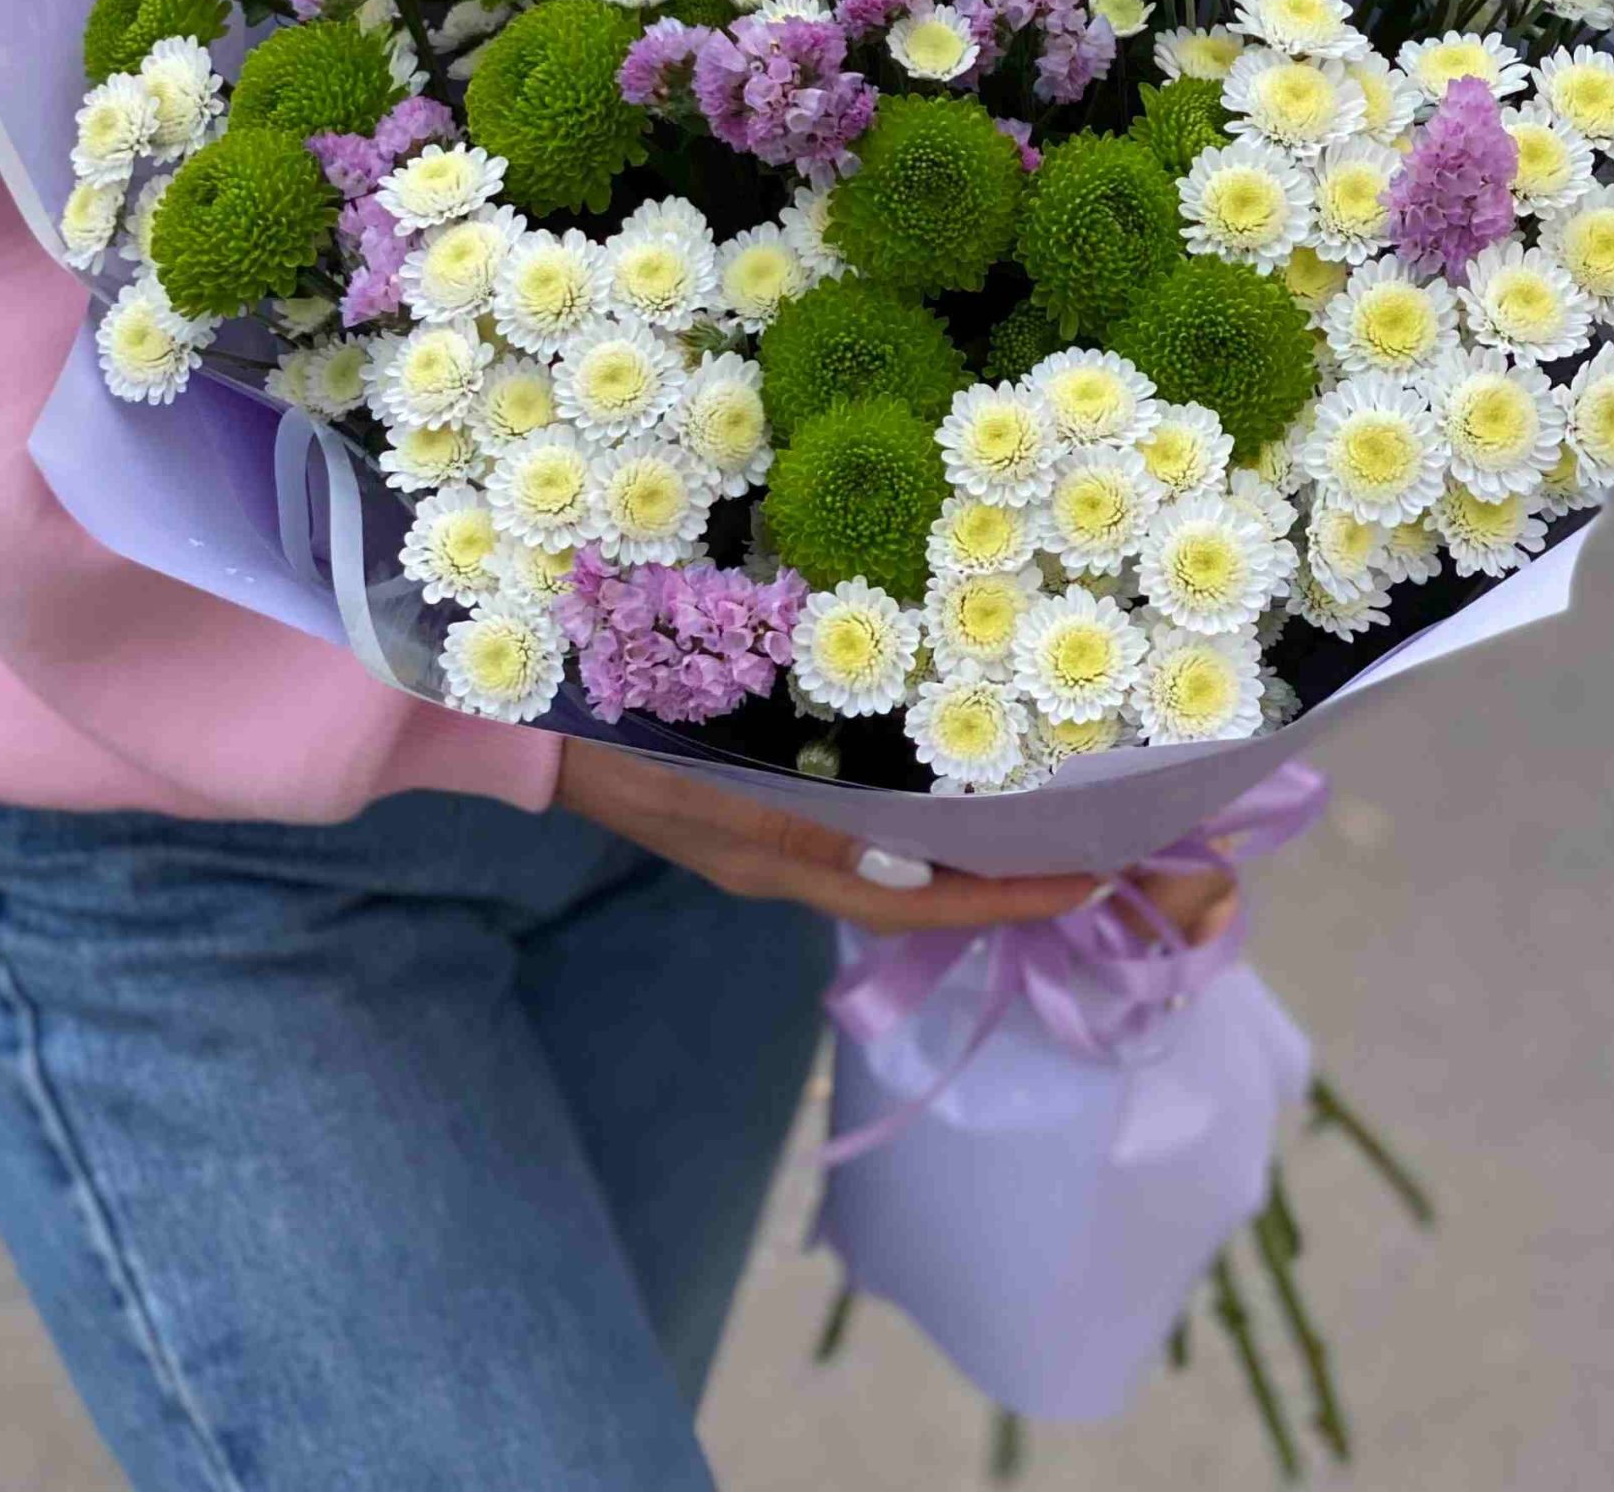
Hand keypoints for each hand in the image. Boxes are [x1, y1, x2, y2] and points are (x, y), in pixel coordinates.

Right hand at [556, 737, 1238, 943]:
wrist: (517, 713)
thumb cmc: (615, 730)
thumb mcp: (711, 777)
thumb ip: (805, 821)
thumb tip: (911, 866)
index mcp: (779, 860)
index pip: (922, 899)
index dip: (1008, 895)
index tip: (1095, 879)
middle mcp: (782, 858)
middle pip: (918, 888)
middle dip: (1003, 875)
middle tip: (1095, 841)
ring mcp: (762, 831)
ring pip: (890, 855)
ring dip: (963, 843)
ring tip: (1045, 807)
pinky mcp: (746, 796)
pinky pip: (852, 821)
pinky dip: (909, 810)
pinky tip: (944, 771)